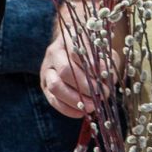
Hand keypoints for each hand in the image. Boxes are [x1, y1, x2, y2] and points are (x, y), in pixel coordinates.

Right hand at [39, 3, 113, 119]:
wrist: (72, 48)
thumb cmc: (92, 50)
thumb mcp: (103, 51)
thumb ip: (106, 61)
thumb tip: (105, 76)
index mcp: (69, 39)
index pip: (77, 51)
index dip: (91, 66)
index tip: (104, 77)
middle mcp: (54, 52)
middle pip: (65, 70)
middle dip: (85, 86)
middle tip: (102, 94)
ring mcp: (46, 69)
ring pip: (55, 86)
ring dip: (75, 100)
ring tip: (92, 106)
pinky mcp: (44, 85)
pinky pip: (52, 100)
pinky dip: (67, 109)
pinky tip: (81, 112)